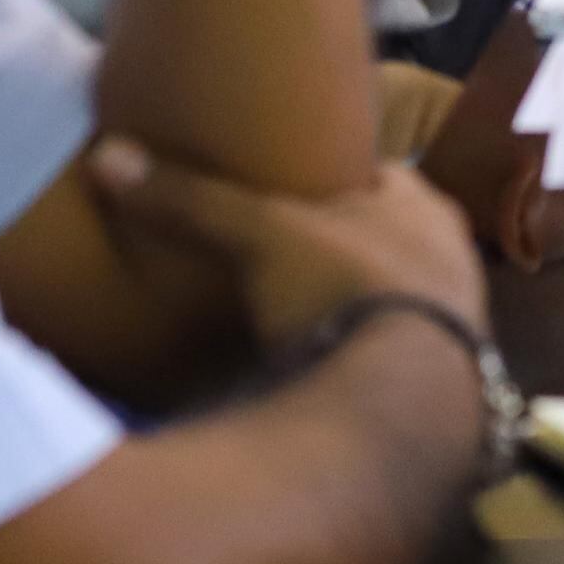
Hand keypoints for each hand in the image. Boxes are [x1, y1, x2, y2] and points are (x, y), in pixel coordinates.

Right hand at [83, 134, 485, 353]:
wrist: (402, 408)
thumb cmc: (347, 289)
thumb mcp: (266, 233)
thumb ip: (196, 200)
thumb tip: (110, 154)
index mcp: (426, 209)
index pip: (380, 176)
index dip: (336, 176)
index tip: (292, 180)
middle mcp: (453, 262)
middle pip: (387, 243)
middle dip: (342, 248)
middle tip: (283, 254)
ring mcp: (452, 330)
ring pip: (393, 303)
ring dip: (351, 309)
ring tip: (291, 316)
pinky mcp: (436, 391)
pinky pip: (387, 362)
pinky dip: (354, 361)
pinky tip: (317, 371)